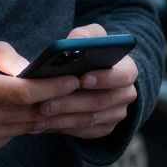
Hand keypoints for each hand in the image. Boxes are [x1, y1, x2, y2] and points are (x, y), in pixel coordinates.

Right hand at [0, 38, 79, 155]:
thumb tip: (28, 66)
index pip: (24, 92)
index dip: (53, 87)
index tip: (73, 79)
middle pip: (31, 112)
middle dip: (59, 101)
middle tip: (83, 90)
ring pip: (26, 126)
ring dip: (49, 114)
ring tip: (71, 101)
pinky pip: (14, 135)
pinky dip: (28, 123)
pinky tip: (41, 112)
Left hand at [34, 24, 138, 139]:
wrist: (92, 74)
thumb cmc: (90, 52)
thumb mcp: (90, 37)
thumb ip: (85, 35)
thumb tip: (76, 41)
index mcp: (127, 70)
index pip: (123, 76)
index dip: (104, 78)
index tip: (82, 79)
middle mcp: (126, 94)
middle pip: (101, 102)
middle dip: (71, 102)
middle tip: (46, 102)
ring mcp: (117, 114)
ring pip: (90, 119)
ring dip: (63, 118)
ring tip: (39, 113)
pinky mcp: (104, 127)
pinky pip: (84, 131)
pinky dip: (63, 127)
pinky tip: (43, 122)